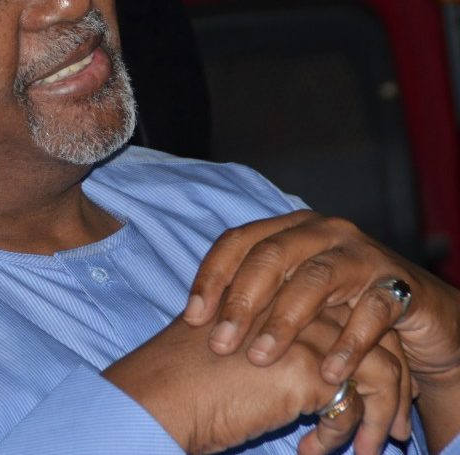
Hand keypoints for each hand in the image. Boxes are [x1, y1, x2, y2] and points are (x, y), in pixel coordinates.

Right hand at [105, 305, 409, 454]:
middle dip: (388, 382)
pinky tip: (313, 451)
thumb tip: (308, 370)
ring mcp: (304, 333)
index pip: (344, 310)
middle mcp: (296, 303)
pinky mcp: (306, 370)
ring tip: (366, 446)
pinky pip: (353, 402)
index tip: (365, 387)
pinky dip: (347, 432)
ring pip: (378, 368)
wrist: (158, 395)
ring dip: (377, 413)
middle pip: (371, 334)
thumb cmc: (179, 376)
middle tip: (385, 423)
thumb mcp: (230, 340)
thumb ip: (267, 335)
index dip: (363, 349)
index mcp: (277, 290)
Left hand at [183, 211, 459, 450]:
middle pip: (271, 256)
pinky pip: (371, 311)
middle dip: (241, 301)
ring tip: (260, 357)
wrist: (410, 311)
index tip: (193, 318)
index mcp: (287, 229)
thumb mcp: (287, 296)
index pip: (238, 241)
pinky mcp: (398, 284)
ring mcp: (361, 254)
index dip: (211, 276)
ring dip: (285, 321)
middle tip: (220, 343)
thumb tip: (192, 321)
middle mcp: (321, 232)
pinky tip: (327, 372)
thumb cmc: (333, 306)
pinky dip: (347, 342)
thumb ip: (249, 298)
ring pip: (316, 279)